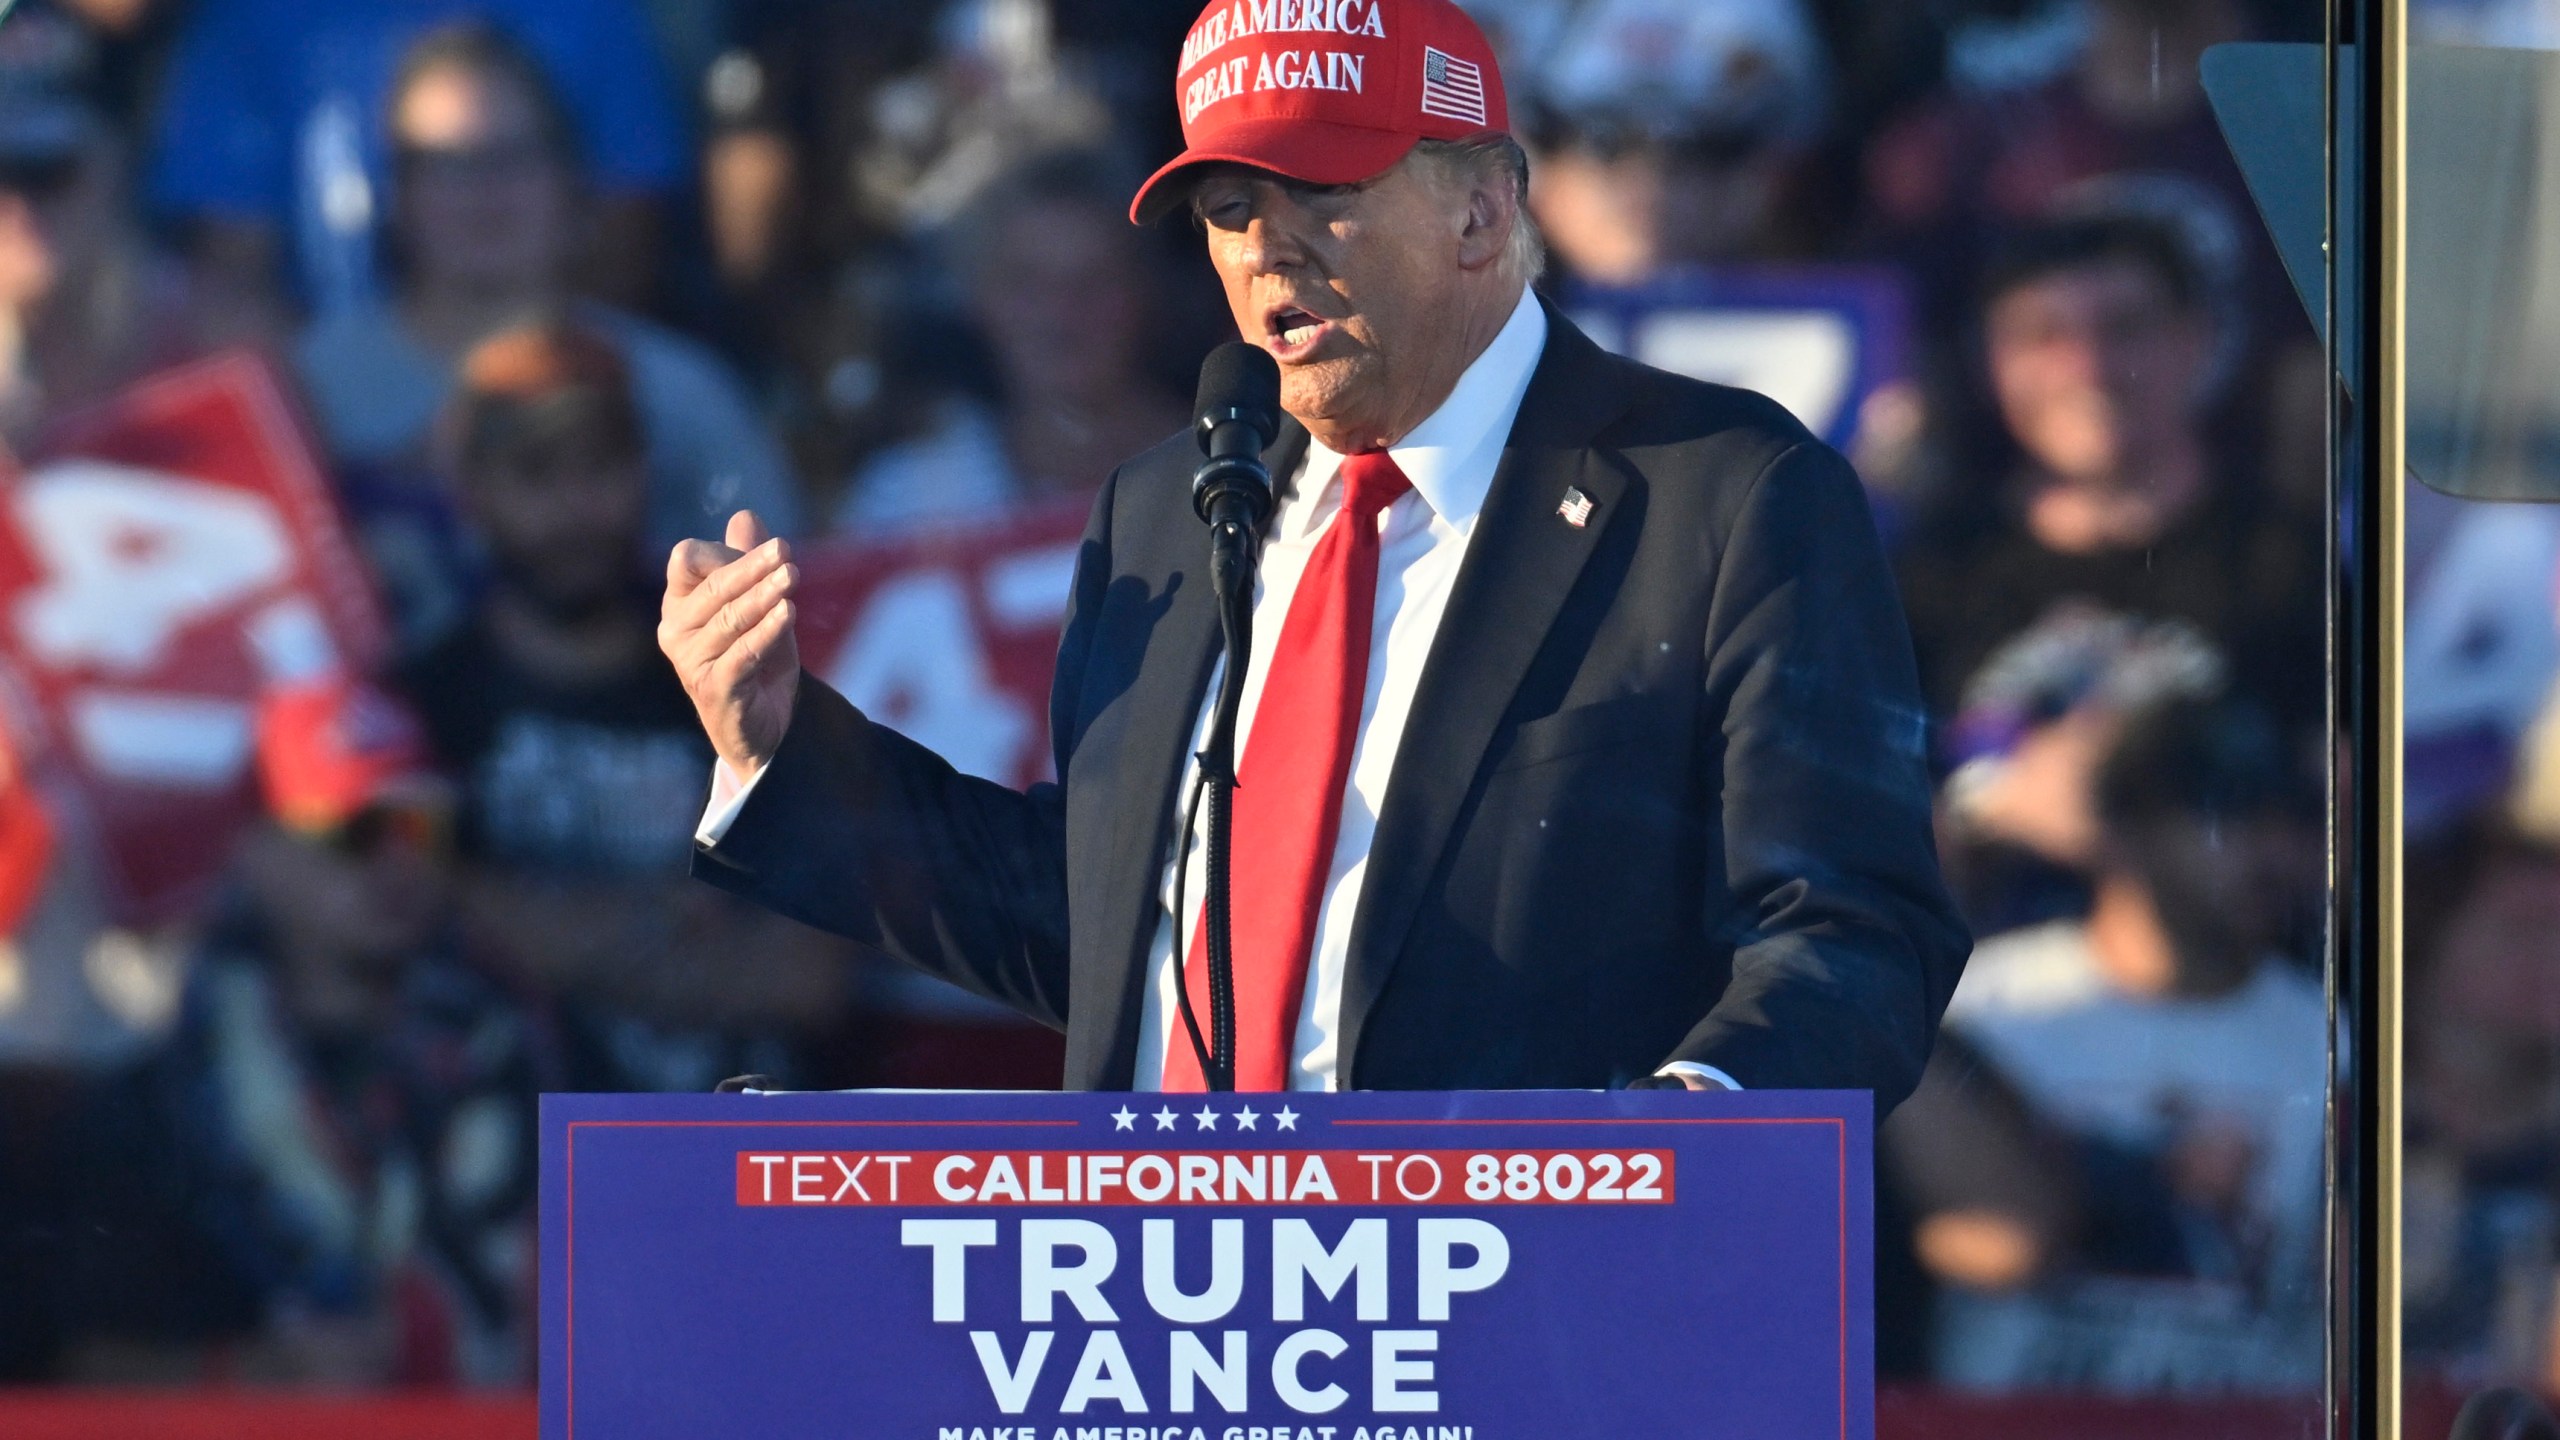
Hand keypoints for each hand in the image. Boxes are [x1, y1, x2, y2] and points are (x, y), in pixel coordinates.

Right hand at [660, 510, 799, 777]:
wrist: (765, 725)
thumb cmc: (757, 658)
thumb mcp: (759, 605)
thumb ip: (748, 563)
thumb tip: (744, 515)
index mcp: (679, 602)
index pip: (688, 560)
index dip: (726, 552)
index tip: (770, 551)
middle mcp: (675, 630)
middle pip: (711, 587)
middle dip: (751, 567)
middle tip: (785, 552)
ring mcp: (689, 662)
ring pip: (729, 619)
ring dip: (763, 596)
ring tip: (792, 577)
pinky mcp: (712, 689)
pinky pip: (741, 654)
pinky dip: (765, 632)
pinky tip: (787, 613)